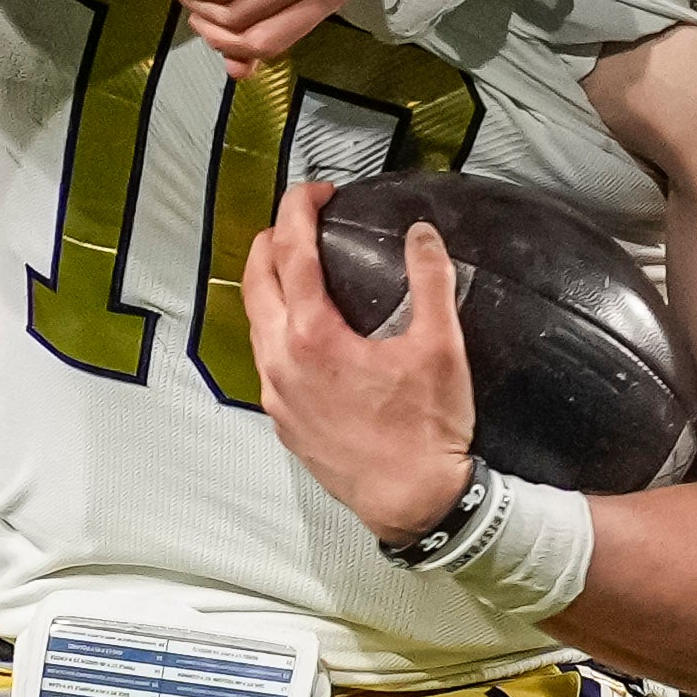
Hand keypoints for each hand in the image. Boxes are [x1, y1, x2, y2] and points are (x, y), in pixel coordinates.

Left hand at [241, 181, 476, 545]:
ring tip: (301, 267)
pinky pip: (266, 357)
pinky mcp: (283, 421)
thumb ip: (430, 280)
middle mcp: (280, 361)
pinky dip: (277, 325)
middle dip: (274, 239)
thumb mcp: (440, 348)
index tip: (317, 191)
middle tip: (304, 221)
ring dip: (271, 283)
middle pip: (255, 279)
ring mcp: (276, 394)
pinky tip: (307, 329)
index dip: (298, 209)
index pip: (290, 251)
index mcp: (312, 336)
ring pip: (255, 320)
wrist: (414, 504)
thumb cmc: (426, 429)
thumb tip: (422, 233)